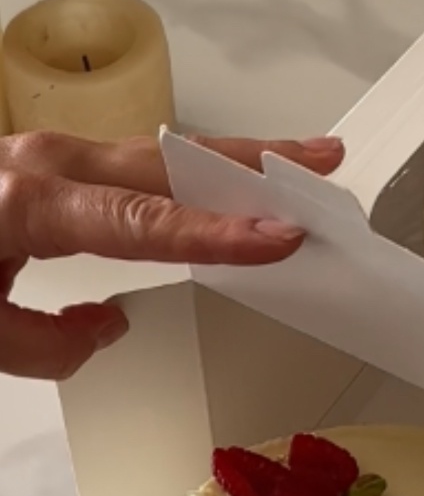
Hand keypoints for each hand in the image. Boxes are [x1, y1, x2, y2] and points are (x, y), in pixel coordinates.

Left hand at [0, 129, 343, 380]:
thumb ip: (47, 342)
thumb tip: (105, 326)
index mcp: (28, 202)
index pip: (143, 223)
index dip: (217, 234)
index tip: (279, 240)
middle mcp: (46, 163)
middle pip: (170, 165)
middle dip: (252, 168)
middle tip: (321, 172)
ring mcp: (48, 153)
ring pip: (158, 155)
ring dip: (231, 162)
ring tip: (295, 165)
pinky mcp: (48, 160)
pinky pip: (133, 165)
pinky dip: (188, 172)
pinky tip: (220, 182)